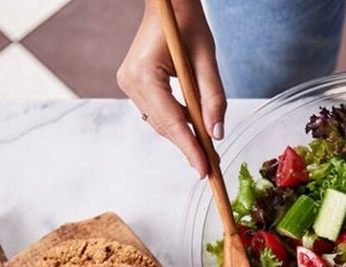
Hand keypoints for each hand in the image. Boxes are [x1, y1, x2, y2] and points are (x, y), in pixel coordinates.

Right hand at [117, 0, 225, 176]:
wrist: (168, 2)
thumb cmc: (187, 22)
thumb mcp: (206, 59)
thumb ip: (213, 98)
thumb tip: (216, 134)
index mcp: (144, 74)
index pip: (172, 122)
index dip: (190, 148)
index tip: (204, 171)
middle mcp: (131, 82)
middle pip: (165, 126)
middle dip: (189, 146)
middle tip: (211, 168)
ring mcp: (129, 84)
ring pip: (161, 123)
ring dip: (183, 136)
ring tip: (206, 154)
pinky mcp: (134, 85)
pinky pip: (158, 113)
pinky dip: (176, 123)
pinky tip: (193, 131)